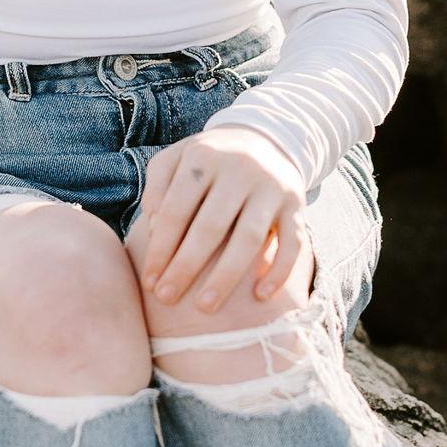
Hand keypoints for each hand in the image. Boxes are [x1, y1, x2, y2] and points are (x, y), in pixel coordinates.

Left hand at [137, 125, 307, 316]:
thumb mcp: (177, 158)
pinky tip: (259, 296)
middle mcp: (240, 169)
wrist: (264, 139)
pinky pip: (293, 242)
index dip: (160, 248)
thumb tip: (154, 225)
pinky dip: (279, 271)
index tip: (149, 281)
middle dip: (186, 267)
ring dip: (226, 277)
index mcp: (204, 157)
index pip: (176, 209)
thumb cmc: (208, 160)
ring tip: (205, 307)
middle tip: (167, 299)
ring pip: (249, 238)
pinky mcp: (297, 204)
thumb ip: (158, 185)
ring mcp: (271, 187)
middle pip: (210, 227)